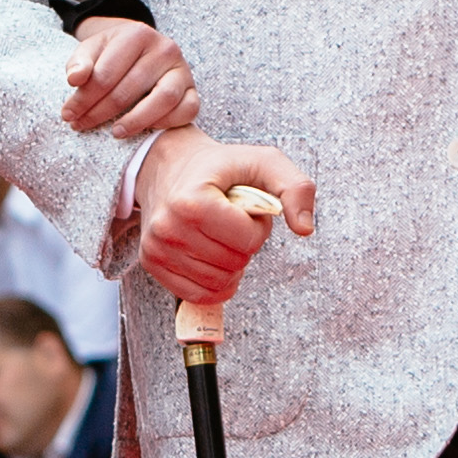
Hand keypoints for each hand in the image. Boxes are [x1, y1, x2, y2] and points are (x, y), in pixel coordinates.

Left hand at [61, 15, 196, 139]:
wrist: (142, 49)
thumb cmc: (113, 54)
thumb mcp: (92, 49)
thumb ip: (79, 62)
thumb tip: (74, 79)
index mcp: (137, 34)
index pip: (106, 73)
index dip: (84, 98)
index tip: (68, 115)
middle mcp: (165, 48)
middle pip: (130, 88)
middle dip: (101, 112)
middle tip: (82, 125)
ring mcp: (182, 69)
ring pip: (163, 99)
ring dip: (136, 120)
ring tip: (115, 132)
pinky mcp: (193, 90)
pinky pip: (188, 110)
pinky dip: (167, 122)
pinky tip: (146, 128)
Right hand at [134, 136, 314, 299]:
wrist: (168, 166)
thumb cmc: (219, 166)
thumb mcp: (264, 162)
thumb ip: (295, 188)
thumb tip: (305, 229)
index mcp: (193, 201)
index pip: (247, 240)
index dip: (256, 226)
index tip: (243, 207)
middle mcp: (169, 228)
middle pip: (234, 264)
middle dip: (243, 245)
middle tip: (231, 220)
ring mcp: (158, 249)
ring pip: (219, 283)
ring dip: (230, 263)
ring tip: (219, 233)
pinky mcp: (153, 264)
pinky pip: (199, 295)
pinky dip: (215, 281)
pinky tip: (211, 255)